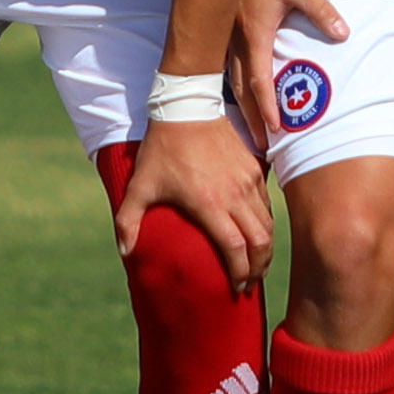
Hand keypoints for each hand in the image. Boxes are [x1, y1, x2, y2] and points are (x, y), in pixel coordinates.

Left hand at [117, 113, 274, 288]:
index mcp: (209, 204)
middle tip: (250, 284)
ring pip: (268, 224)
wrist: (187, 105)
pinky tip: (258, 234)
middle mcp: (235, 195)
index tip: (236, 288)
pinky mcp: (254, 168)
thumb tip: (124, 252)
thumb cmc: (163, 148)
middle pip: (260, 242)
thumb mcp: (140, 185)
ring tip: (257, 264)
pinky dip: (266, 225)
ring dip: (266, 249)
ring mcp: (248, 181)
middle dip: (259, 268)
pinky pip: (267, 204)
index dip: (240, 273)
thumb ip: (128, 220)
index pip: (236, 249)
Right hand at [237, 0, 347, 148]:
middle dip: (250, 118)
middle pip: (241, 90)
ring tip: (248, 128)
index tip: (274, 129)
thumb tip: (342, 32)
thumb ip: (320, 10)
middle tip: (257, 145)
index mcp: (255, 35)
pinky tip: (240, 95)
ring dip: (241, 105)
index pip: (259, 81)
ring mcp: (226, 37)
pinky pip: (227, 65)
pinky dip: (235, 85)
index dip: (266, 107)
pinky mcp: (224, 30)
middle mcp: (236, 41)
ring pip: (232, 79)